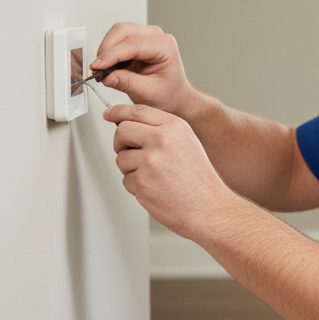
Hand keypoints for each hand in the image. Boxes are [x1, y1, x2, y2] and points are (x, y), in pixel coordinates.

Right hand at [93, 22, 196, 115]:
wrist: (175, 95)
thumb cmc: (169, 93)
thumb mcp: (148, 93)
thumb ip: (127, 83)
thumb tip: (106, 76)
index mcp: (165, 46)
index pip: (132, 45)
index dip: (111, 55)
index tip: (97, 67)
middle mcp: (156, 36)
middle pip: (122, 31)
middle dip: (106, 49)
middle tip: (98, 69)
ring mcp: (146, 35)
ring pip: (117, 32)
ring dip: (106, 50)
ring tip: (105, 70)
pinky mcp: (137, 39)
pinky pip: (117, 39)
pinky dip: (109, 52)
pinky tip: (110, 67)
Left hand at [105, 103, 233, 238]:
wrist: (209, 208)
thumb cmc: (199, 181)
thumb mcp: (187, 144)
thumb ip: (162, 131)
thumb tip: (131, 125)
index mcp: (175, 127)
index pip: (138, 110)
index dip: (119, 112)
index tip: (109, 114)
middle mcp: (162, 140)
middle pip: (122, 130)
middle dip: (121, 143)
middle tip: (131, 153)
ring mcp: (151, 160)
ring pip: (121, 158)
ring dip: (131, 169)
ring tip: (155, 177)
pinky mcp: (141, 181)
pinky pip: (126, 179)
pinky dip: (136, 187)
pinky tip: (156, 189)